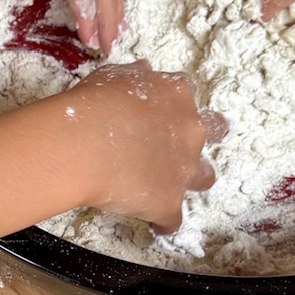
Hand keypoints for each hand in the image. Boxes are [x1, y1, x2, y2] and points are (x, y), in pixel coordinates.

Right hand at [66, 60, 225, 231]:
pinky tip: (152, 224)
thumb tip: (145, 70)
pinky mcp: (169, 201)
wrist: (81, 144)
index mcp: (176, 94)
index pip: (185, 94)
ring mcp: (183, 168)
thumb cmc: (91, 103)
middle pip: (212, 131)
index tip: (157, 111)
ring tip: (168, 186)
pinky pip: (173, 219)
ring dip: (188, 180)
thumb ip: (135, 75)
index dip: (172, 104)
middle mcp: (190, 129)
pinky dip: (163, 221)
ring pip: (204, 177)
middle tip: (176, 145)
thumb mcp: (112, 76)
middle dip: (196, 138)